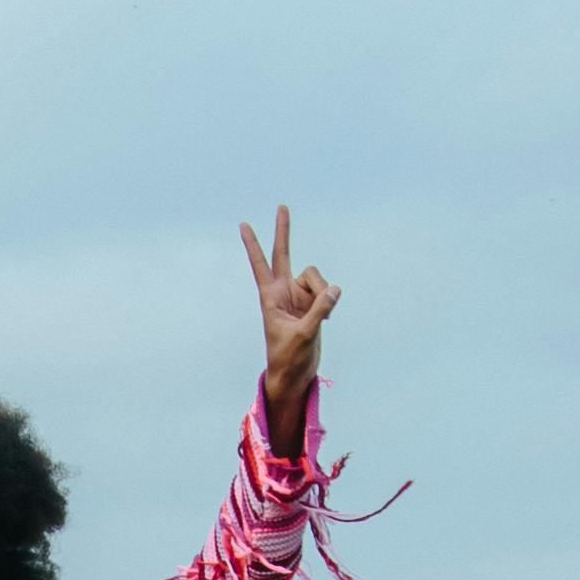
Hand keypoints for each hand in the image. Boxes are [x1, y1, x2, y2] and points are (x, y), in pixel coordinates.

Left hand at [241, 204, 337, 437]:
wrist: (296, 373)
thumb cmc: (289, 357)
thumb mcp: (303, 334)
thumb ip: (319, 310)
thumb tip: (335, 289)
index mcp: (270, 297)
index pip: (260, 265)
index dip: (253, 245)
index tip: (243, 224)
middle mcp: (284, 291)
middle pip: (283, 254)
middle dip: (283, 231)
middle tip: (282, 206)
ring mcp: (300, 295)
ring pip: (317, 278)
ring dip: (323, 294)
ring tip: (320, 317)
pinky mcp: (314, 302)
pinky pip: (327, 292)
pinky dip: (330, 303)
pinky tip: (326, 318)